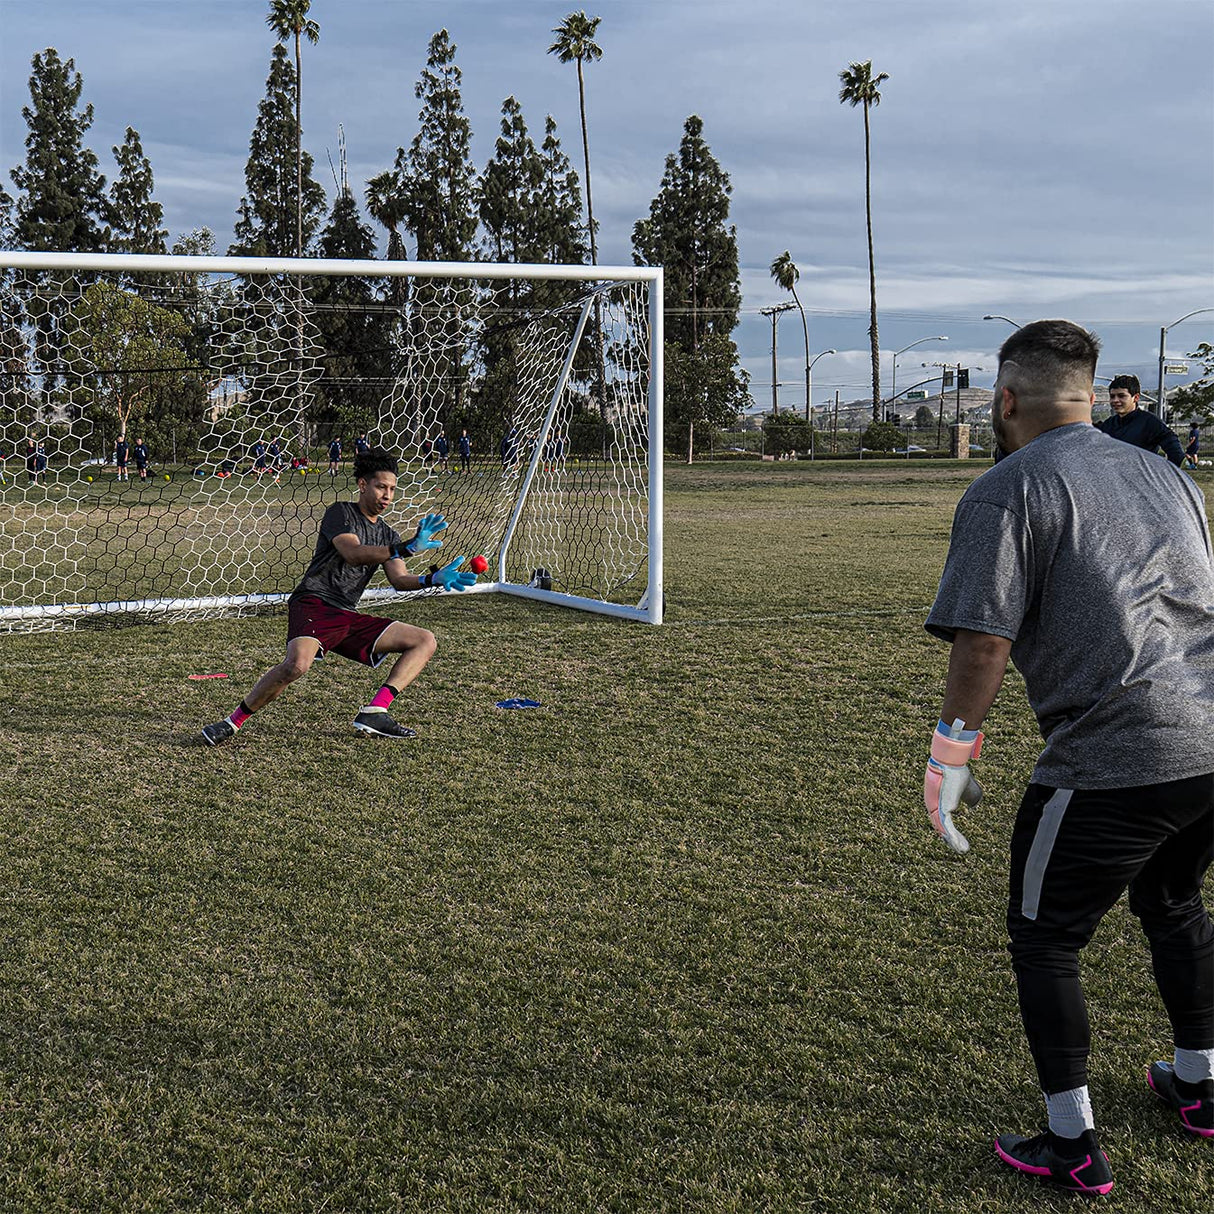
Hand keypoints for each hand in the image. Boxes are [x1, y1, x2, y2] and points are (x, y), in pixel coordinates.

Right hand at [404, 512, 446, 554]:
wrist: (411, 548)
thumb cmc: (420, 544)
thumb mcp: (428, 545)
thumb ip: (434, 544)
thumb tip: (442, 543)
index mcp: (428, 532)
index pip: (435, 527)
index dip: (440, 526)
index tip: (446, 524)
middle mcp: (425, 529)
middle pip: (431, 523)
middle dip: (436, 520)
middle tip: (442, 516)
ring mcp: (421, 530)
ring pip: (425, 523)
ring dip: (428, 519)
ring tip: (432, 515)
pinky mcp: (417, 533)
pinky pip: (419, 528)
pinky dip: (421, 525)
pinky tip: (422, 522)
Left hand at [432, 556, 476, 592]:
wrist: (436, 577)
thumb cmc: (444, 573)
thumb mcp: (451, 566)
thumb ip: (457, 562)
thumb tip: (463, 556)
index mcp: (457, 576)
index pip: (465, 576)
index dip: (470, 576)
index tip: (476, 576)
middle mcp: (455, 580)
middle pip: (463, 581)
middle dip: (468, 582)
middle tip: (473, 582)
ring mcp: (450, 582)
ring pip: (456, 585)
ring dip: (459, 587)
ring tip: (463, 589)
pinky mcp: (444, 583)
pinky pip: (446, 586)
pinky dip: (448, 587)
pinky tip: (449, 589)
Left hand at [923, 719, 983, 853]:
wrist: (951, 763)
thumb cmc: (958, 774)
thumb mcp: (968, 789)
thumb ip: (970, 797)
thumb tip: (974, 806)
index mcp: (939, 803)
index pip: (942, 821)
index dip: (949, 832)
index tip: (957, 841)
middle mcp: (934, 806)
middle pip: (941, 827)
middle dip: (951, 839)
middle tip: (962, 849)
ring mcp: (935, 808)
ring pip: (943, 829)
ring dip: (954, 841)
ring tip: (963, 850)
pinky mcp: (939, 808)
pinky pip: (945, 825)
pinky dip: (952, 836)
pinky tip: (959, 845)